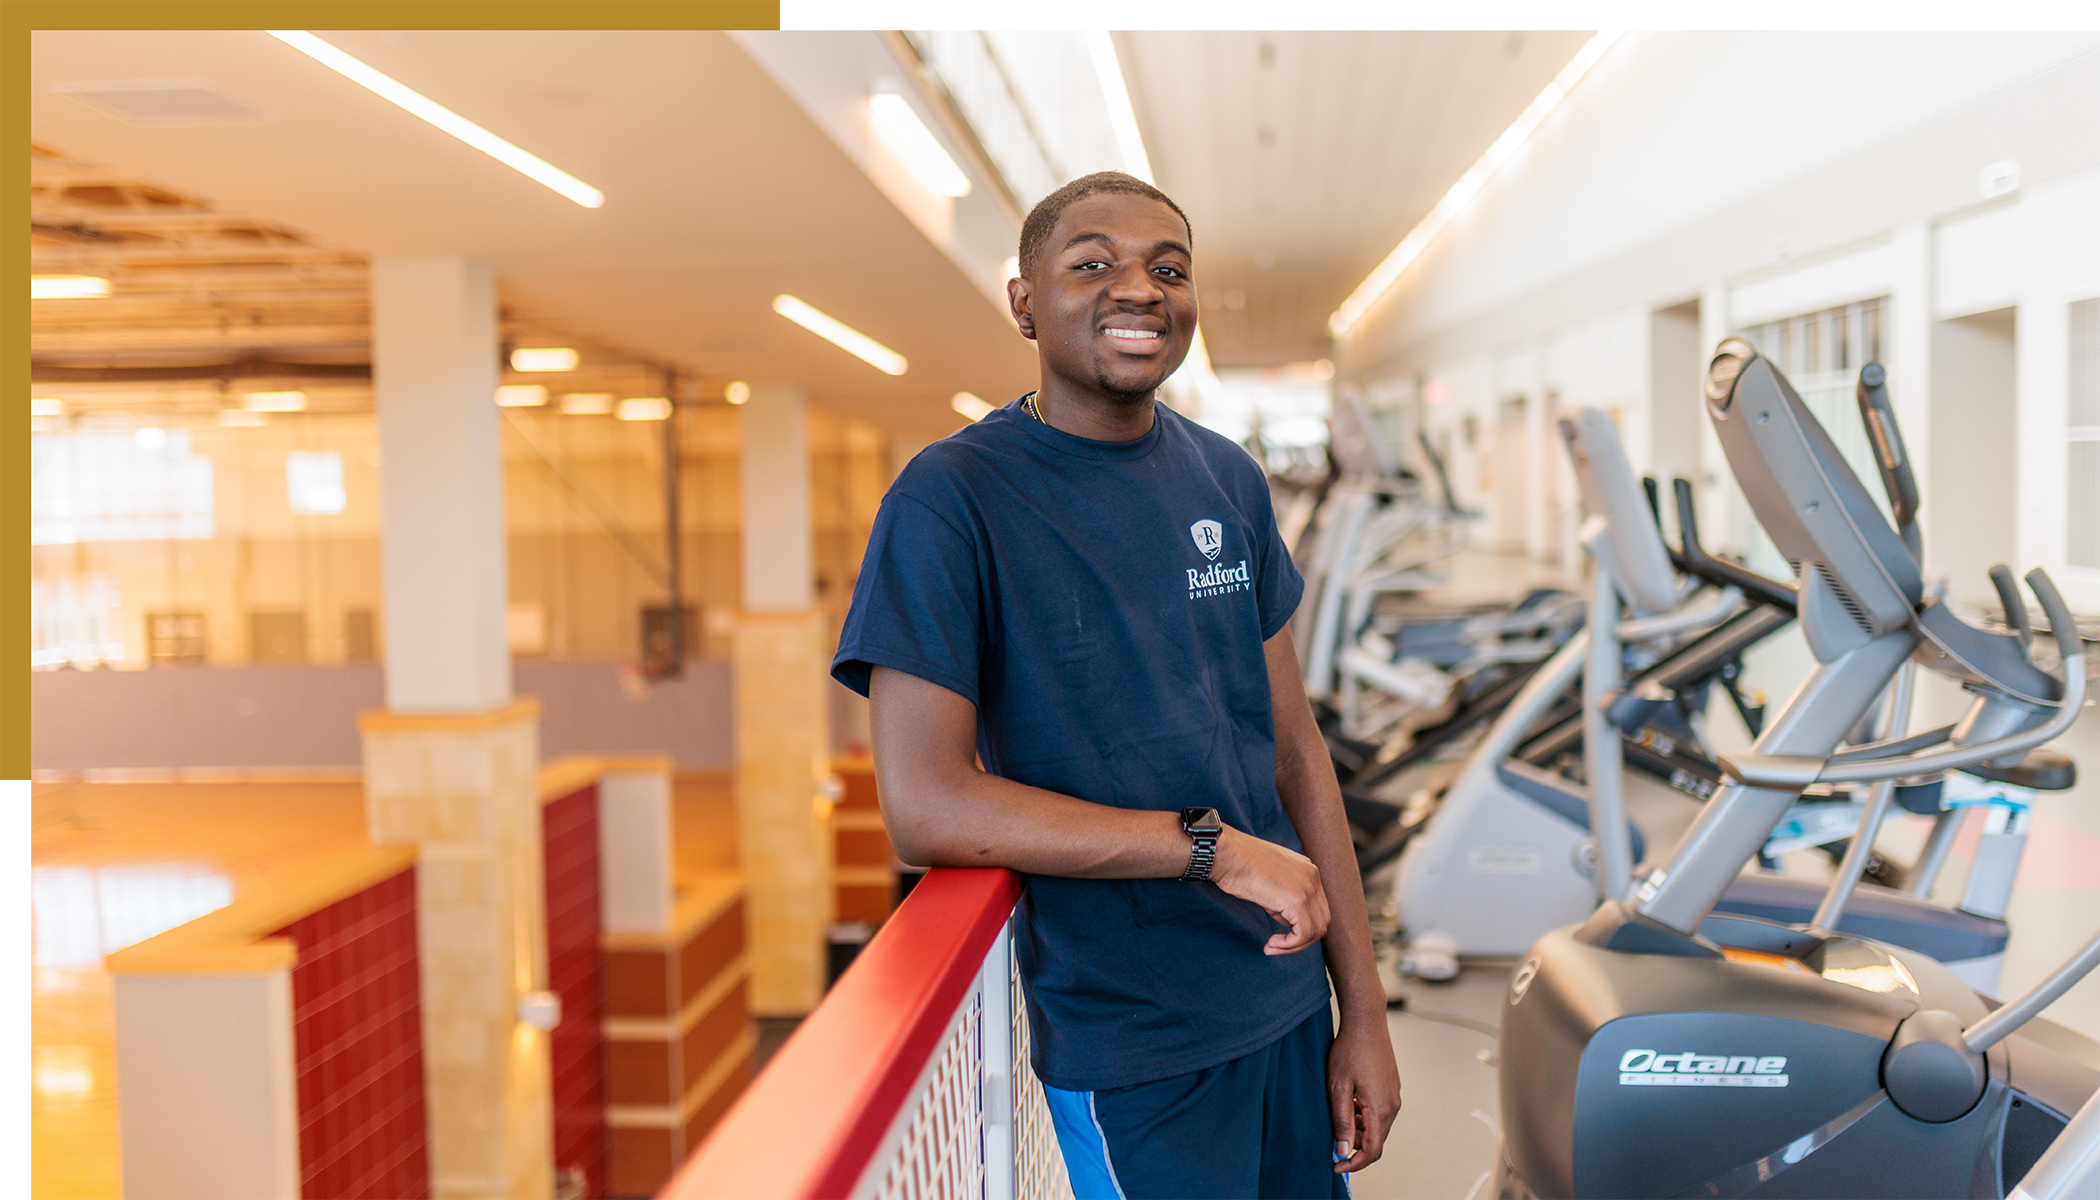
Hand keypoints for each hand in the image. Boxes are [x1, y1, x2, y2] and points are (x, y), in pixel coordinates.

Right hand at [1209, 826, 1328, 954]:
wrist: (1225, 853)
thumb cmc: (1236, 865)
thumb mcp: (1269, 880)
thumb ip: (1284, 898)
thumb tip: (1287, 920)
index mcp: (1307, 869)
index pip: (1317, 907)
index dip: (1300, 926)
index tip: (1278, 935)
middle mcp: (1312, 876)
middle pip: (1321, 920)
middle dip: (1301, 939)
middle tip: (1276, 945)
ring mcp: (1308, 887)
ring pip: (1316, 930)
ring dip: (1294, 945)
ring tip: (1271, 946)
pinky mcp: (1297, 900)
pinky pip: (1304, 934)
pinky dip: (1289, 945)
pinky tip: (1270, 944)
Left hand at [1328, 1019, 1401, 1171]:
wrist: (1366, 1022)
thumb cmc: (1350, 1050)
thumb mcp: (1337, 1087)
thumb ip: (1341, 1121)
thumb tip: (1342, 1149)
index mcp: (1380, 1109)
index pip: (1372, 1151)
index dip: (1354, 1164)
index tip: (1336, 1165)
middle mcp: (1392, 1106)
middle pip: (1376, 1140)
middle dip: (1354, 1146)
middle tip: (1332, 1137)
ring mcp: (1394, 1096)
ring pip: (1377, 1126)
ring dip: (1358, 1129)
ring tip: (1338, 1113)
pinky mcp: (1392, 1088)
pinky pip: (1379, 1112)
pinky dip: (1364, 1116)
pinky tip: (1349, 1101)